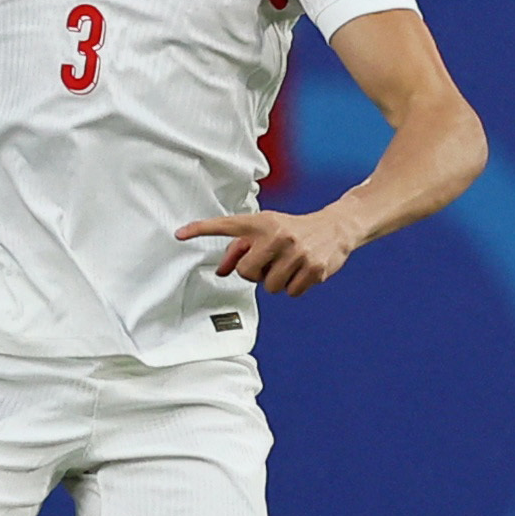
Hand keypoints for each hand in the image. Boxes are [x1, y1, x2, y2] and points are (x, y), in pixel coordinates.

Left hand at [178, 209, 353, 296]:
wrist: (335, 227)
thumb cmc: (292, 231)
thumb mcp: (267, 232)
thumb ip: (241, 250)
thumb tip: (220, 271)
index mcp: (262, 223)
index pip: (227, 226)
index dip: (201, 229)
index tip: (179, 234)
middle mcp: (277, 235)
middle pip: (247, 273)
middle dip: (256, 273)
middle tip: (270, 262)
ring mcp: (297, 252)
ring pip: (270, 287)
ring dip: (277, 281)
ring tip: (289, 264)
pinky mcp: (314, 268)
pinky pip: (291, 292)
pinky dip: (295, 287)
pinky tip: (303, 270)